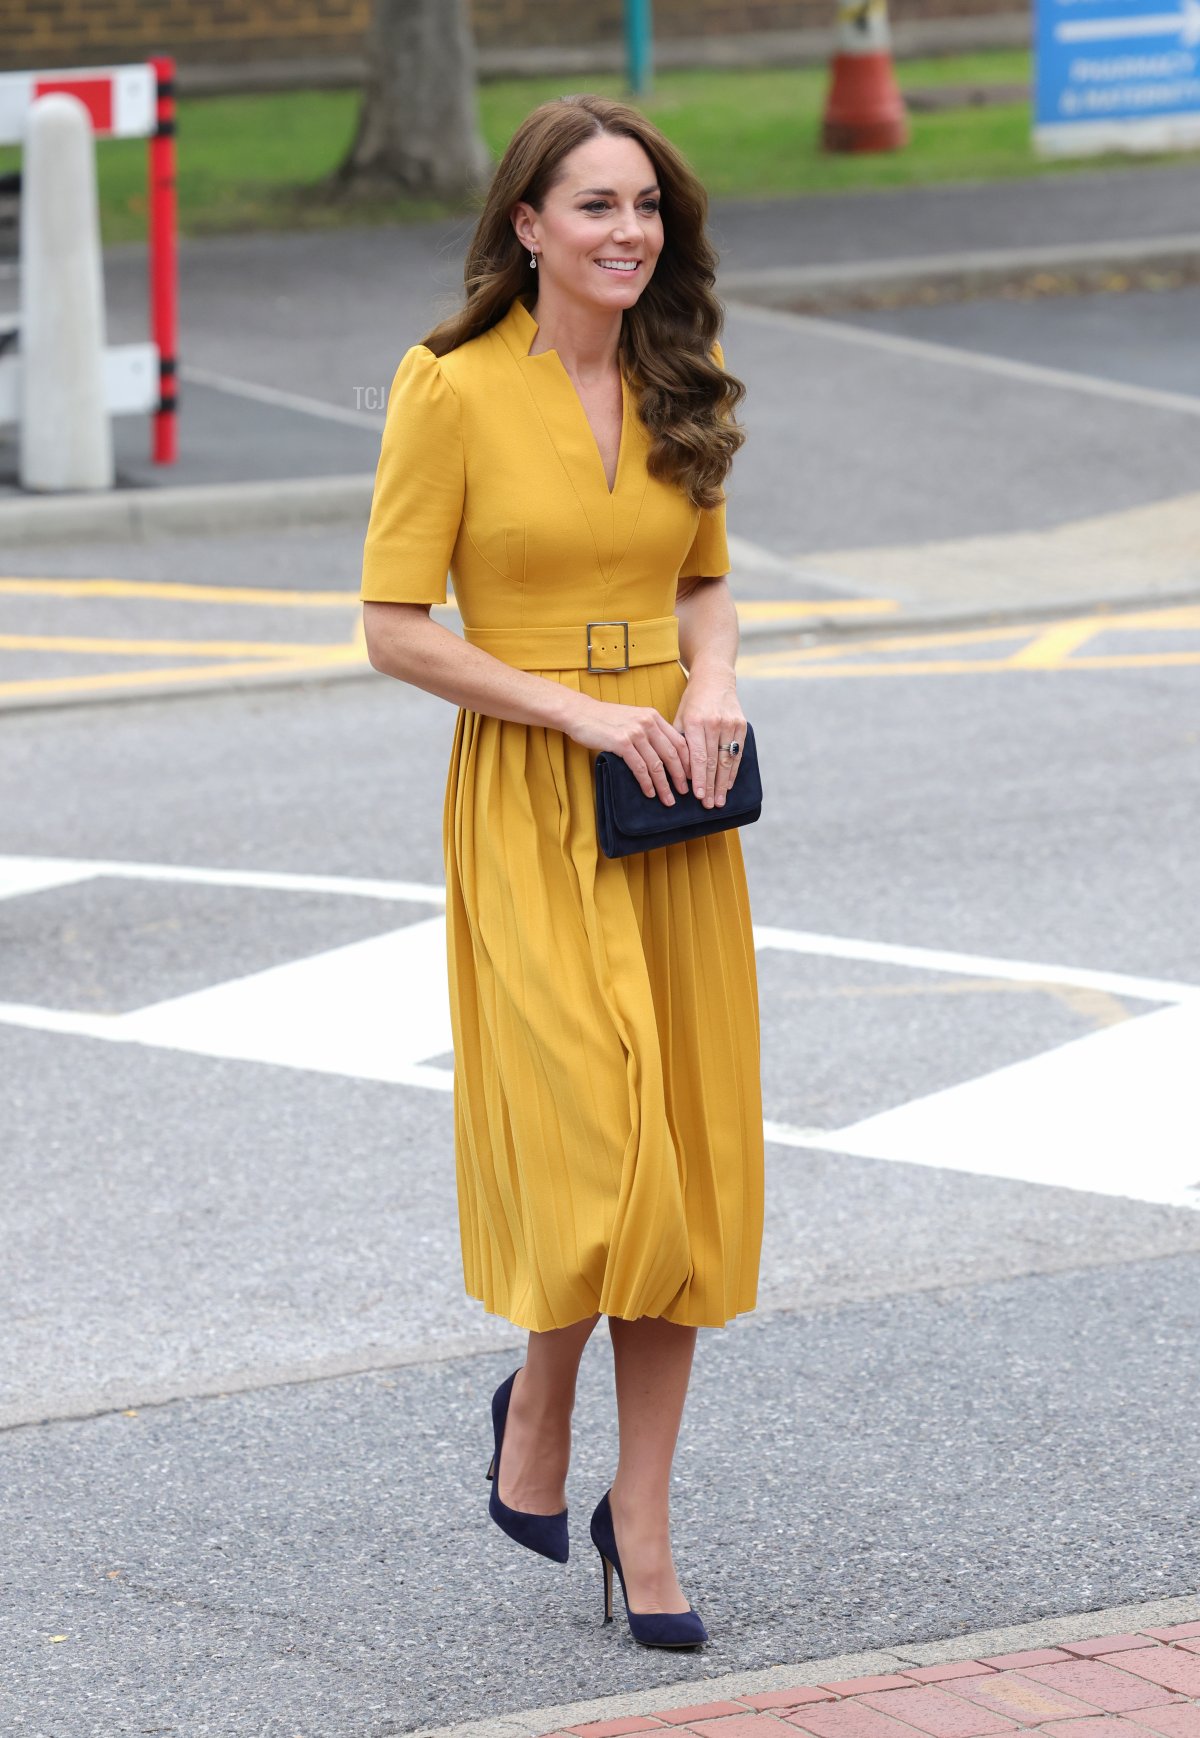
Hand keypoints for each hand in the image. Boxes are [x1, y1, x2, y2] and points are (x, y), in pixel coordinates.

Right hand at [566, 694, 690, 805]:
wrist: (580, 713)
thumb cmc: (605, 719)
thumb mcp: (633, 719)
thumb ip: (648, 731)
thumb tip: (663, 754)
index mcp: (653, 716)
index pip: (679, 741)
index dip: (688, 761)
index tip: (692, 776)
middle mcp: (648, 722)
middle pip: (672, 754)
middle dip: (681, 776)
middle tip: (685, 792)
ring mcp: (635, 732)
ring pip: (657, 764)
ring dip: (664, 785)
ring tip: (668, 799)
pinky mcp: (622, 743)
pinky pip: (640, 767)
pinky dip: (647, 783)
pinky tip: (650, 792)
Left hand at [673, 666, 745, 808]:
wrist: (714, 678)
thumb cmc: (692, 701)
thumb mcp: (679, 717)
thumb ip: (679, 743)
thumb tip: (681, 772)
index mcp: (696, 722)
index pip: (698, 756)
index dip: (699, 778)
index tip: (698, 796)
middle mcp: (714, 723)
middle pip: (713, 762)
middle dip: (711, 786)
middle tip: (710, 806)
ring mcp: (730, 724)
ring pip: (727, 760)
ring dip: (723, 783)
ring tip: (720, 801)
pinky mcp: (741, 725)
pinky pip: (737, 753)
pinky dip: (733, 770)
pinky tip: (728, 784)